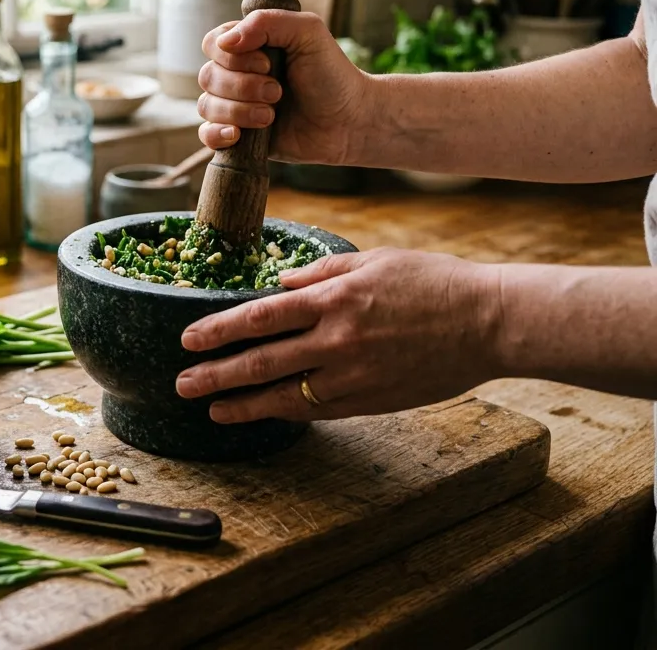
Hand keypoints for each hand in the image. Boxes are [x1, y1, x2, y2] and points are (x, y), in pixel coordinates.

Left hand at [174, 248, 502, 422]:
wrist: (490, 323)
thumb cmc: (434, 283)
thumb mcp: (373, 260)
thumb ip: (321, 271)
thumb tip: (278, 281)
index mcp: (333, 298)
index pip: (259, 316)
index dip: (218, 330)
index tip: (187, 340)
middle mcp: (337, 340)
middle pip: (261, 361)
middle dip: (216, 374)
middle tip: (182, 383)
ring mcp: (354, 375)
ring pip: (285, 395)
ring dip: (242, 404)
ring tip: (211, 409)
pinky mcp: (372, 400)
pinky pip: (319, 410)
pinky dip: (287, 412)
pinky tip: (264, 413)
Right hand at [197, 9, 369, 164]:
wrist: (349, 121)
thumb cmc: (332, 75)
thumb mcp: (308, 32)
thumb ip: (267, 22)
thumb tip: (225, 41)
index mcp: (249, 47)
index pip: (213, 43)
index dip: (232, 56)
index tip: (267, 63)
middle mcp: (237, 75)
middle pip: (207, 76)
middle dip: (243, 87)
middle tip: (278, 92)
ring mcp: (236, 106)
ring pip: (207, 106)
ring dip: (239, 111)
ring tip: (270, 116)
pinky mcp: (238, 137)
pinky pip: (206, 136)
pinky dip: (217, 134)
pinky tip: (239, 135)